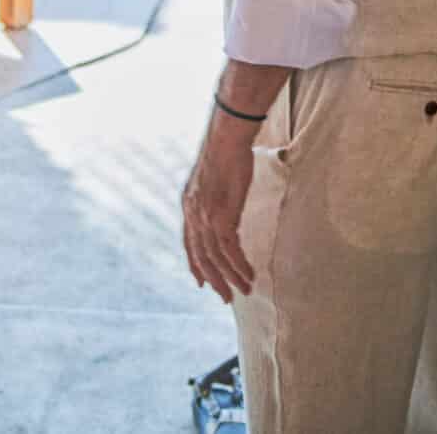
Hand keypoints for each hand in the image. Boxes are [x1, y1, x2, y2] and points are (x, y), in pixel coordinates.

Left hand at [180, 107, 258, 302]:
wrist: (226, 138)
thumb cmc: (225, 151)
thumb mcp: (211, 178)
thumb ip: (211, 195)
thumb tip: (221, 202)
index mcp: (188, 205)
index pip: (188, 243)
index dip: (195, 264)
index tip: (201, 282)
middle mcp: (193, 214)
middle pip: (201, 256)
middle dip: (214, 279)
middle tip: (226, 297)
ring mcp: (206, 217)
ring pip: (217, 257)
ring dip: (231, 277)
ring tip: (244, 290)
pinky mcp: (222, 216)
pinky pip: (230, 250)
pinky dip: (239, 265)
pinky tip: (248, 273)